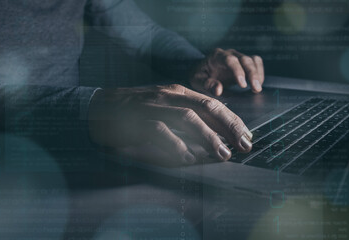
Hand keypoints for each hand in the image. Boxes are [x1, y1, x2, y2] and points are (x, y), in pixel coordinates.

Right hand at [88, 84, 252, 166]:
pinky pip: (161, 132)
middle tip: (244, 144)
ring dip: (208, 137)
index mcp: (178, 92)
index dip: (233, 120)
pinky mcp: (138, 119)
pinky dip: (176, 146)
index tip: (247, 135)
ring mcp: (154, 105)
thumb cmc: (136, 110)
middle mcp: (169, 95)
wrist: (101, 105)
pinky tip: (187, 159)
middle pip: (207, 107)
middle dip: (230, 126)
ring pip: (187, 118)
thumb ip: (187, 117)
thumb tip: (213, 134)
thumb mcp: (165, 107)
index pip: (213, 103)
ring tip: (223, 154)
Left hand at [190, 48, 264, 95]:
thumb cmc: (200, 77)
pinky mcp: (245, 63)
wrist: (203, 73)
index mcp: (216, 56)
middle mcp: (229, 53)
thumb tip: (218, 90)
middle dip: (252, 74)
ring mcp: (238, 57)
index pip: (229, 60)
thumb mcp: (197, 81)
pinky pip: (256, 63)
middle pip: (244, 59)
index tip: (242, 85)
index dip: (238, 71)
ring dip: (258, 74)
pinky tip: (257, 85)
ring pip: (253, 60)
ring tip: (257, 89)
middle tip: (256, 89)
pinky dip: (260, 73)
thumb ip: (207, 84)